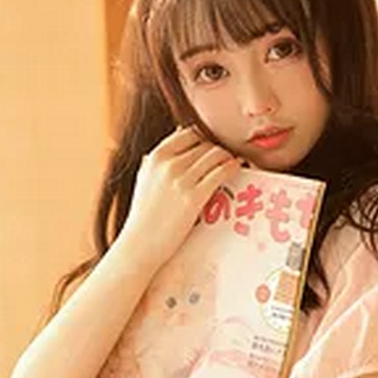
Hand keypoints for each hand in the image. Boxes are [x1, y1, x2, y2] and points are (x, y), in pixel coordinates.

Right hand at [119, 126, 242, 268]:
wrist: (140, 244)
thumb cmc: (144, 215)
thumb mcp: (146, 177)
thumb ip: (161, 158)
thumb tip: (180, 134)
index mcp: (156, 156)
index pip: (189, 133)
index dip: (205, 138)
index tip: (214, 147)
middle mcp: (168, 164)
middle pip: (205, 143)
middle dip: (219, 149)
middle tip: (230, 156)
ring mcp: (181, 180)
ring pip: (216, 154)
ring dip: (228, 156)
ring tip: (235, 162)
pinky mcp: (193, 197)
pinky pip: (220, 172)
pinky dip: (232, 167)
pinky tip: (237, 169)